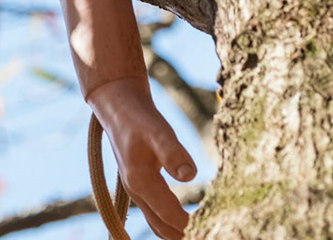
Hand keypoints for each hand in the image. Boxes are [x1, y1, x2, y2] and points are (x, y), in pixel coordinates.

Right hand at [87, 77, 196, 238]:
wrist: (119, 105)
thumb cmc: (139, 118)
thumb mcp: (158, 131)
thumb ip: (173, 153)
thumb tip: (190, 176)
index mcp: (140, 182)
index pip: (170, 216)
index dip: (191, 225)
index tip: (213, 227)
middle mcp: (136, 191)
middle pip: (162, 228)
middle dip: (183, 235)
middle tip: (210, 233)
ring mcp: (137, 190)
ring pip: (158, 224)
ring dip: (177, 232)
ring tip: (199, 232)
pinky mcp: (141, 185)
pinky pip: (156, 214)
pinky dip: (171, 222)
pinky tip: (188, 220)